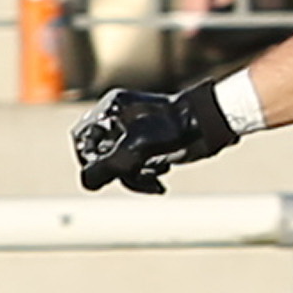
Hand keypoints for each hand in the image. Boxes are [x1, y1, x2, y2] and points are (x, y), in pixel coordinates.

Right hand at [72, 77, 247, 188]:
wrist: (209, 125)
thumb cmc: (173, 129)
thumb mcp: (133, 150)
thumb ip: (105, 168)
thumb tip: (87, 183)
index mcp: (111, 109)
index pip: (83, 139)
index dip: (92, 161)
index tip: (109, 172)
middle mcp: (120, 118)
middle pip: (102, 155)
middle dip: (119, 171)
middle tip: (137, 174)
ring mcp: (134, 132)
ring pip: (119, 164)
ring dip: (134, 177)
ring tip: (155, 176)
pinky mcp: (149, 144)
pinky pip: (135, 166)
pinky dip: (145, 175)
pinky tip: (161, 176)